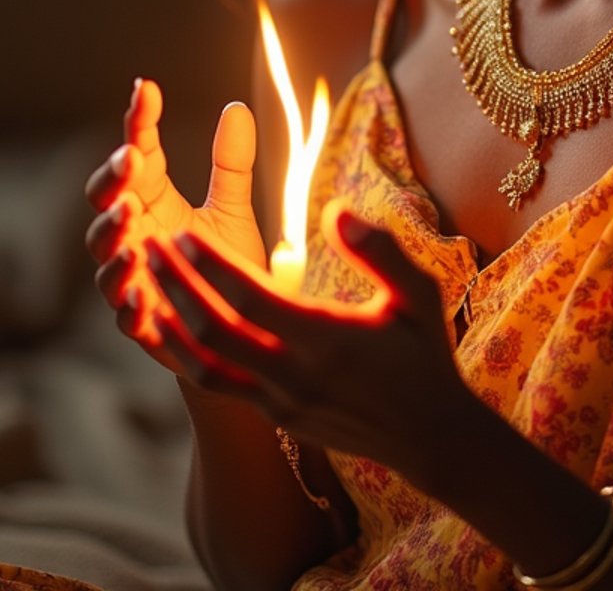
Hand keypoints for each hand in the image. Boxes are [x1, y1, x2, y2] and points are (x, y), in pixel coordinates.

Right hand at [85, 78, 266, 370]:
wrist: (241, 336)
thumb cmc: (225, 267)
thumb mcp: (233, 211)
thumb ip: (231, 166)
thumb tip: (236, 108)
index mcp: (154, 204)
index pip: (138, 158)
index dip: (138, 124)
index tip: (147, 90)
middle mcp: (136, 239)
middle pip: (105, 205)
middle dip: (112, 181)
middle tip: (131, 159)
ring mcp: (135, 283)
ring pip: (106, 260)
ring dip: (114, 237)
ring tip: (129, 216)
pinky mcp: (146, 328)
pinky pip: (127, 318)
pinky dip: (130, 303)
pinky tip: (141, 291)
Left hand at [145, 207, 475, 490]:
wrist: (430, 437)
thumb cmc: (425, 355)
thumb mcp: (419, 294)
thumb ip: (380, 251)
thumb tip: (337, 210)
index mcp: (326, 338)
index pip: (250, 297)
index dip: (211, 265)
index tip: (184, 233)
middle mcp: (294, 375)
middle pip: (214, 329)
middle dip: (176, 286)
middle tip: (149, 247)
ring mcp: (280, 402)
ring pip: (205, 364)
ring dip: (172, 321)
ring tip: (148, 284)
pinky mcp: (276, 418)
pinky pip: (219, 386)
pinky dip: (188, 356)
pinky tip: (173, 329)